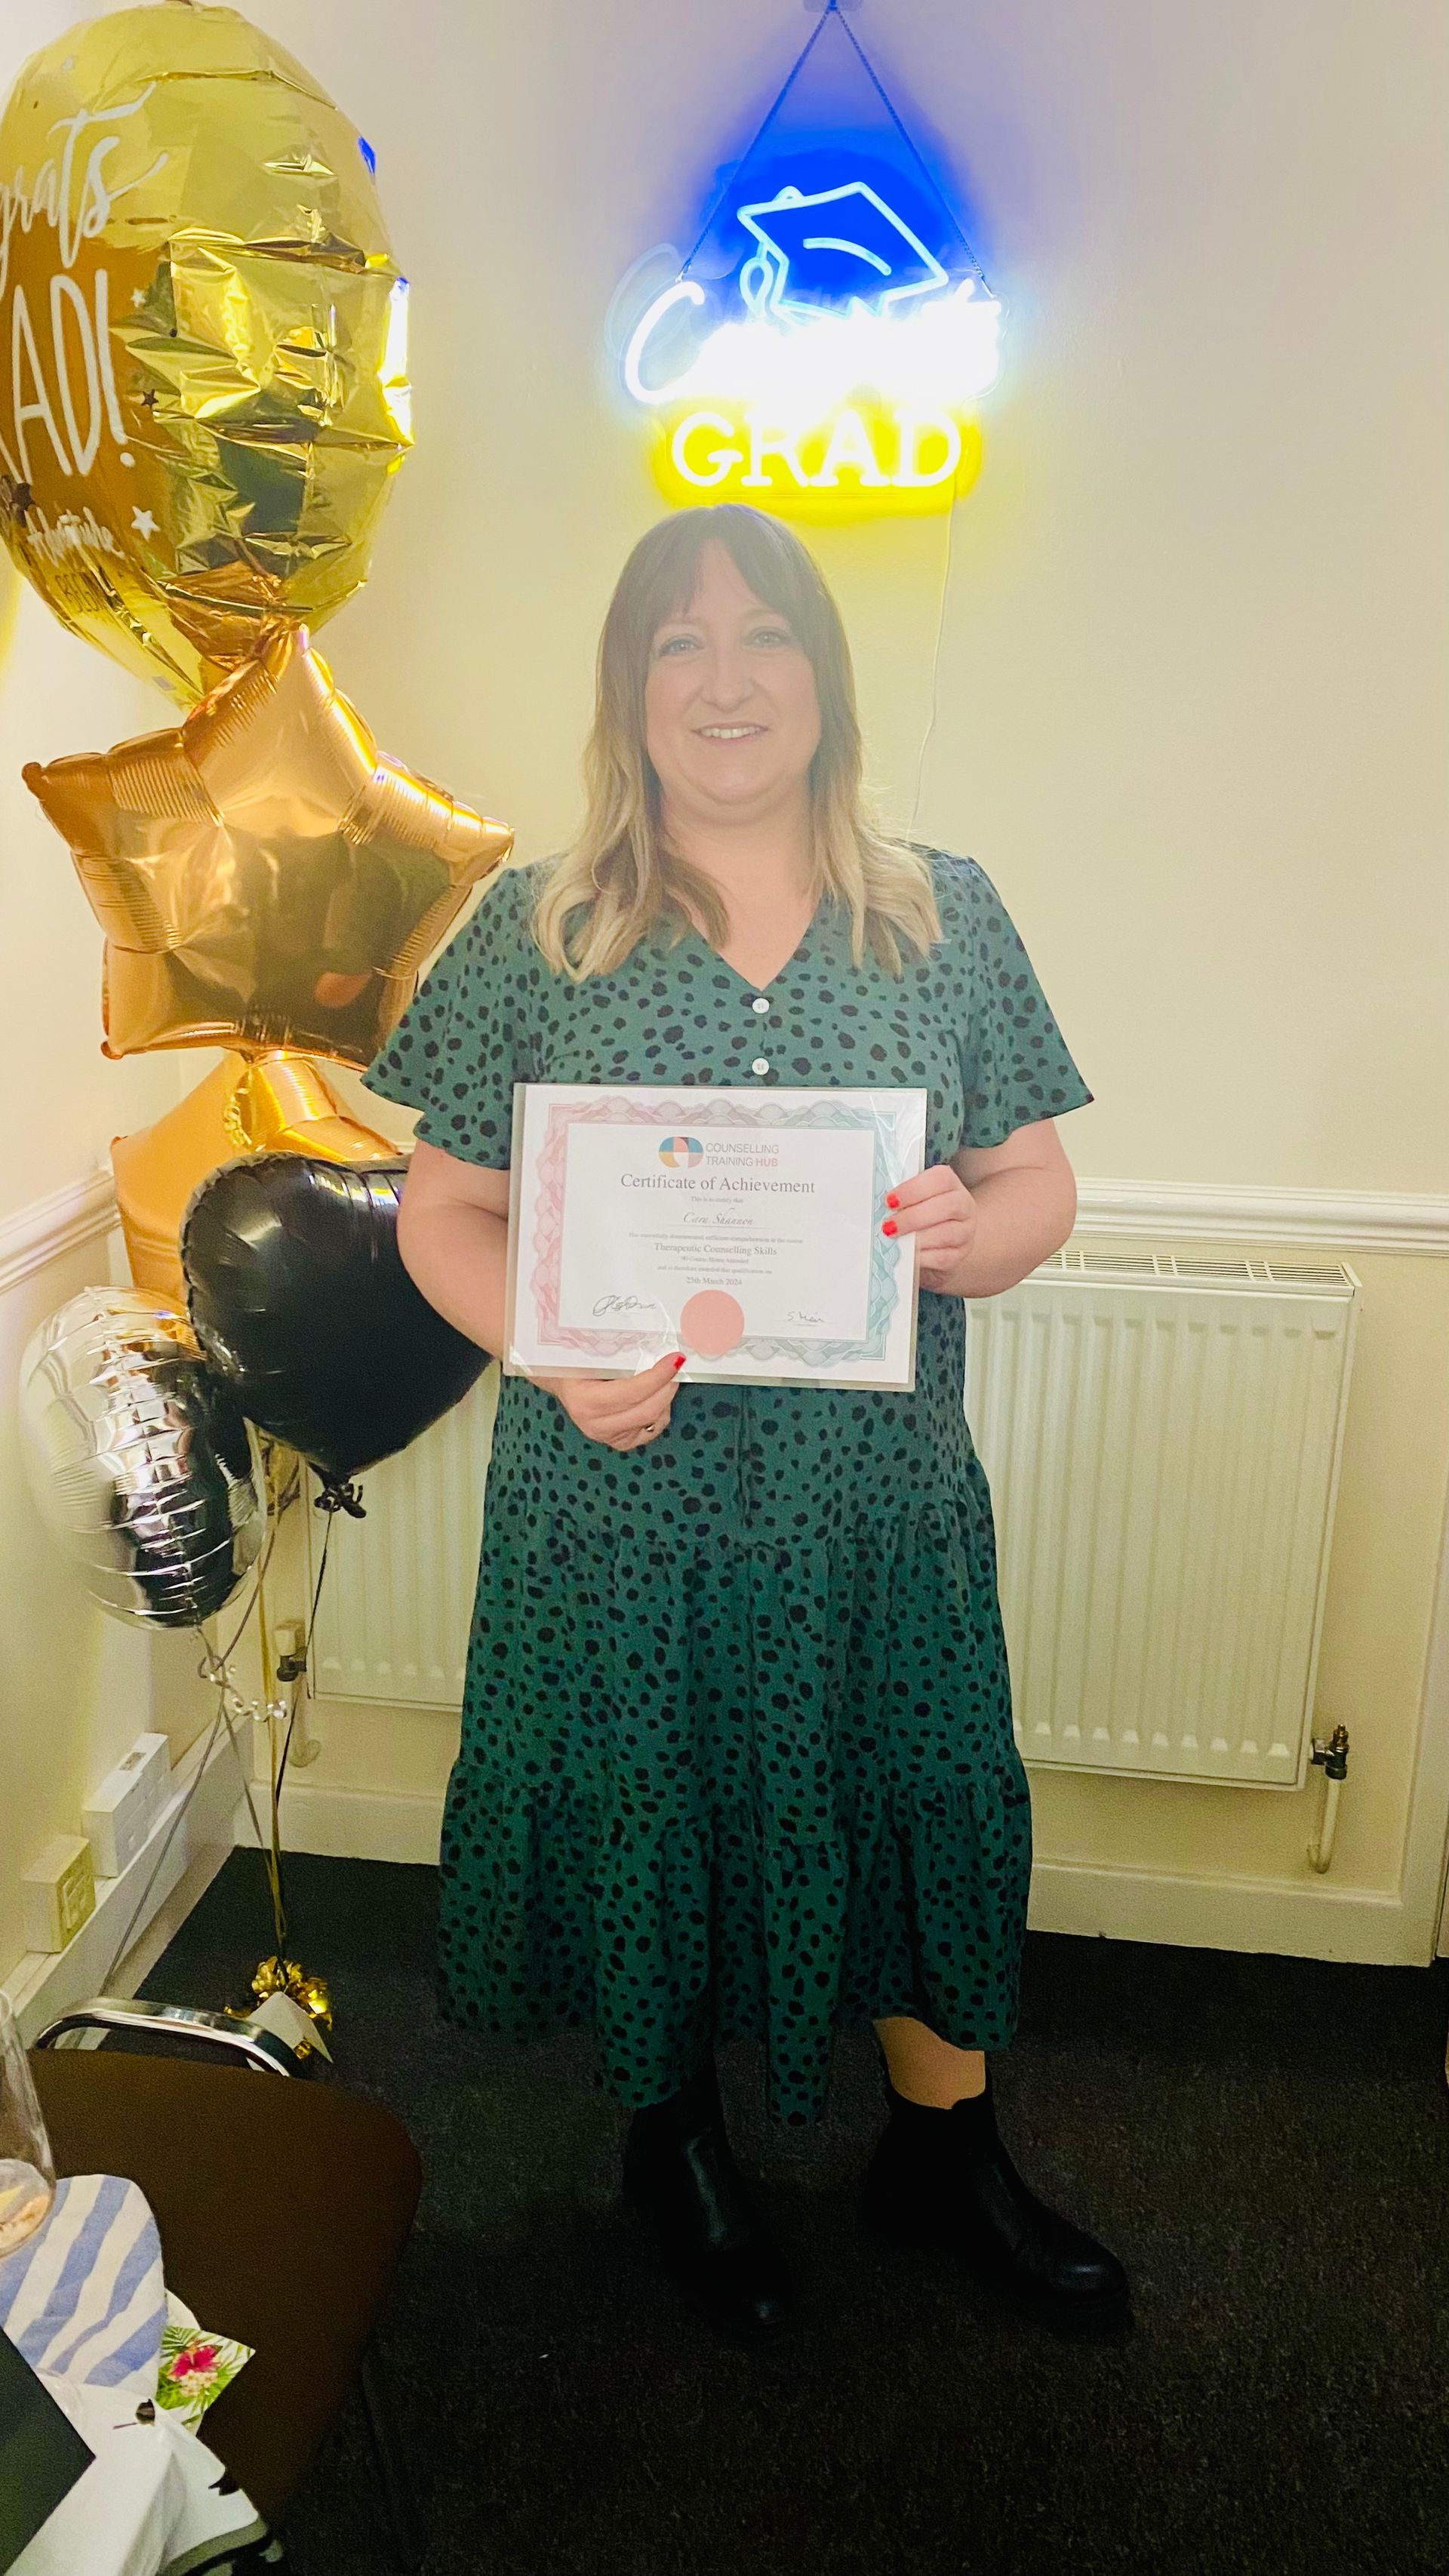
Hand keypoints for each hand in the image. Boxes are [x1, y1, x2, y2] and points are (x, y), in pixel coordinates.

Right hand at [531, 1349, 685, 1450]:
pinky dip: (661, 1411)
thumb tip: (655, 1342)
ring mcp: (608, 1437)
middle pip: (647, 1410)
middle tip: (677, 1365)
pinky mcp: (620, 1443)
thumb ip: (617, 1350)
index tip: (675, 1358)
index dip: (658, 1376)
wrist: (564, 1384)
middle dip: (668, 1386)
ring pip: (653, 1421)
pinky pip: (652, 1429)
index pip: (631, 1392)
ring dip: (666, 1398)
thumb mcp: (588, 1352)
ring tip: (666, 1378)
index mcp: (584, 1401)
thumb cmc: (576, 1363)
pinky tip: (656, 1396)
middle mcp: (595, 1425)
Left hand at [882, 1165, 978, 1293]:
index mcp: (951, 1185)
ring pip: (946, 1234)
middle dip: (913, 1217)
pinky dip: (921, 1256)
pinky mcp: (959, 1255)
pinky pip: (942, 1257)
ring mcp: (965, 1232)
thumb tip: (880, 1205)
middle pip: (946, 1206)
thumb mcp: (915, 1201)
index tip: (890, 1200)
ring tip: (895, 1241)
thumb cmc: (923, 1216)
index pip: (940, 1179)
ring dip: (916, 1238)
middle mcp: (963, 1206)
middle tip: (888, 1225)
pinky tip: (907, 1255)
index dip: (914, 1189)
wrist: (942, 1243)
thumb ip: (902, 1199)